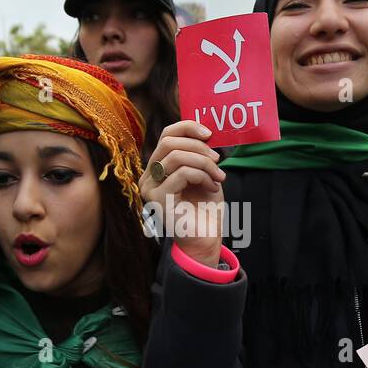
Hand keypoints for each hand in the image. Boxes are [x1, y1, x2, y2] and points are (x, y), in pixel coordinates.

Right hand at [140, 120, 225, 267]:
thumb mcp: (204, 174)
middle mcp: (148, 177)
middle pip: (169, 142)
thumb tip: (205, 130)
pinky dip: (202, 176)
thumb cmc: (205, 209)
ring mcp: (150, 188)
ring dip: (205, 164)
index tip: (210, 134)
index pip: (166, 135)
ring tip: (219, 177)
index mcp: (157, 168)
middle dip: (199, 147)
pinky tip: (213, 188)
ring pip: (177, 156)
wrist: (206, 239)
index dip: (188, 128)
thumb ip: (199, 154)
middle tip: (218, 160)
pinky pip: (181, 174)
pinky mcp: (158, 199)